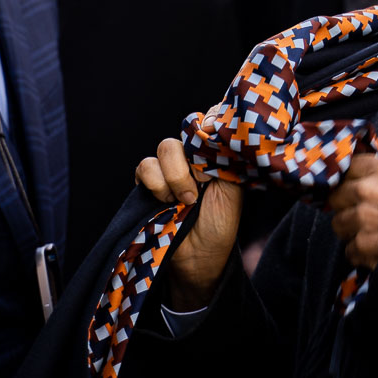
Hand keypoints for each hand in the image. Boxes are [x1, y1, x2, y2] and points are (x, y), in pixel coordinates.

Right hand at [135, 138, 241, 309]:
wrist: (199, 257)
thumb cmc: (220, 223)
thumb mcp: (232, 187)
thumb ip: (223, 157)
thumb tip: (209, 129)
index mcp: (214, 154)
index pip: (209, 119)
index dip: (211, 121)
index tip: (214, 138)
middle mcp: (192, 156)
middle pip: (186, 132)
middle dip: (193, 161)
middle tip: (202, 187)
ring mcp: (169, 168)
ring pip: (165, 147)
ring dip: (176, 176)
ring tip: (186, 200)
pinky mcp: (148, 183)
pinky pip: (145, 166)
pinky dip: (157, 183)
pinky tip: (168, 202)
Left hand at [329, 154, 377, 268]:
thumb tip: (374, 174)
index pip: (349, 167)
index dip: (350, 179)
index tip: (352, 186)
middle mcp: (367, 190)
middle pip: (337, 196)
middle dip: (347, 206)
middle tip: (363, 214)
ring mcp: (361, 218)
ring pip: (339, 223)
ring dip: (352, 231)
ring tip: (374, 234)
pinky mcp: (361, 245)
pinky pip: (349, 249)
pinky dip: (361, 253)